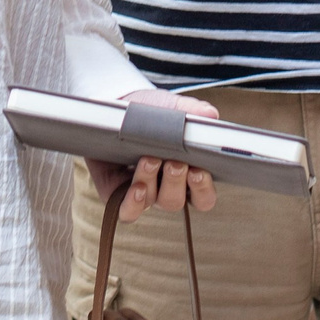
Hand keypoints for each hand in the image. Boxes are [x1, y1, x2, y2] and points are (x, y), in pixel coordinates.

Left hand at [85, 88, 218, 218]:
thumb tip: (210, 115)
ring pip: (153, 202)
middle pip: (176, 201)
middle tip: (175, 163)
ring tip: (149, 160)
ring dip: (153, 182)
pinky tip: (137, 187)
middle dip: (176, 182)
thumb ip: (189, 110)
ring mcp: (141, 193)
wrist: (109, 112)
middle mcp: (163, 187)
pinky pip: (128, 212)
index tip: (199, 171)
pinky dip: (134, 204)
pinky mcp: (116, 195)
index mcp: (184, 172)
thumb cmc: (145, 113)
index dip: (203, 189)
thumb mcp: (167, 107)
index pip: (202, 196)